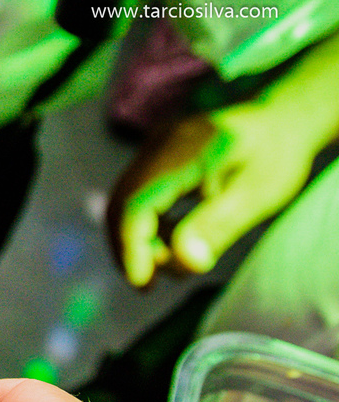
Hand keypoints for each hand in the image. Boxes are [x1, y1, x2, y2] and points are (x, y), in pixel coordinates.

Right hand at [109, 106, 316, 286]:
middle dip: (130, 249)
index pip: (136, 202)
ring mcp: (152, 150)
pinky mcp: (153, 159)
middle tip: (149, 285)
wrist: (280, 115)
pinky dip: (147, 227)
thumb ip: (218, 225)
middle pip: (121, 205)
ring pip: (124, 203)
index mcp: (186, 151)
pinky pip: (136, 197)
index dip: (131, 247)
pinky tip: (173, 242)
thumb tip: (185, 264)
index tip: (142, 283)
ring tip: (171, 265)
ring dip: (139, 240)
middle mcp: (159, 146)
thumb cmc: (276, 155)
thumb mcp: (259, 194)